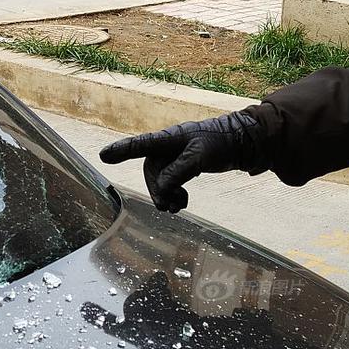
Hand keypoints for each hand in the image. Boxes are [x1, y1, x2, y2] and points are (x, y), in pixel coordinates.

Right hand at [98, 111, 268, 212]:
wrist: (245, 142)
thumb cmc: (222, 142)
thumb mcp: (200, 156)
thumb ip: (179, 172)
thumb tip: (162, 189)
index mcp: (169, 139)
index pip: (140, 145)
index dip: (121, 151)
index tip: (103, 156)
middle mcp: (169, 146)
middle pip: (151, 171)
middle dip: (156, 190)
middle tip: (165, 207)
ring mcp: (177, 156)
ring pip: (161, 179)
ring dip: (166, 195)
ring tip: (177, 209)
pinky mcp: (187, 165)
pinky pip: (172, 182)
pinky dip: (175, 194)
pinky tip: (183, 203)